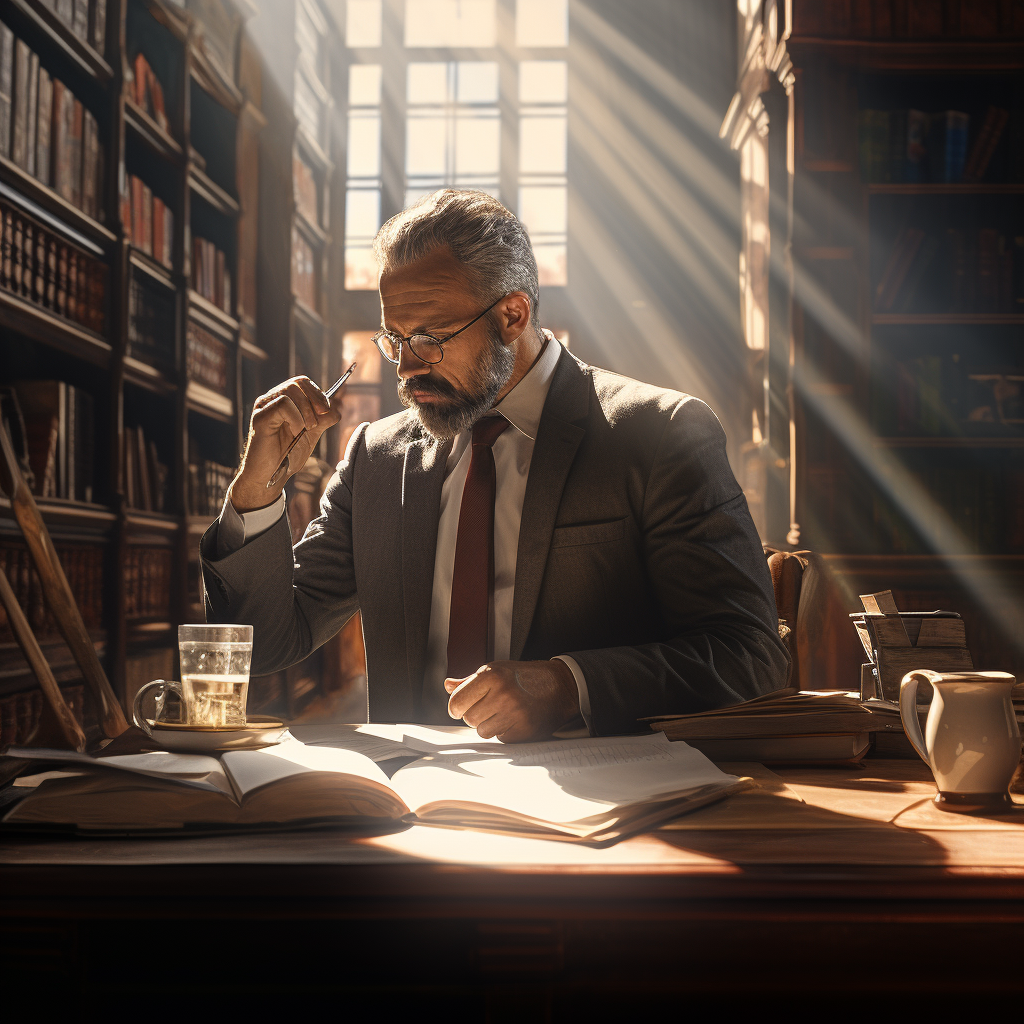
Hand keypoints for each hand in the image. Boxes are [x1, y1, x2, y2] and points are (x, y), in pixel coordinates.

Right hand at [229, 377, 341, 511]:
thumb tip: (337, 408)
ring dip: (305, 412)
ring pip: (290, 391)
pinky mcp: (260, 417)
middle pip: (297, 382)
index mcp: (284, 400)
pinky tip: (294, 432)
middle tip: (317, 422)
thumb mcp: (312, 434)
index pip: (302, 382)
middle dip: (315, 401)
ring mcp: (264, 407)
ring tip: (304, 430)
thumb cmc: (288, 455)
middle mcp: (271, 399)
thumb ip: (323, 420)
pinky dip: (295, 419)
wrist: (273, 476)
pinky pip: (283, 405)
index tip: (325, 411)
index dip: (318, 394)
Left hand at [445, 660, 580, 741]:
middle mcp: (501, 693)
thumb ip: (469, 681)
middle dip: (475, 715)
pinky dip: (504, 732)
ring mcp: (514, 712)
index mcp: (490, 675)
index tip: (462, 707)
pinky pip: (500, 739)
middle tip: (489, 707)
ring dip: (489, 725)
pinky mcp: (524, 729)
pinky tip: (515, 720)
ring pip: (482, 732)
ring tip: (502, 713)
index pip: (456, 702)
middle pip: (468, 719)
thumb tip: (447, 685)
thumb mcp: (496, 670)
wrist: (560, 685)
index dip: (456, 707)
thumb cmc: (523, 677)